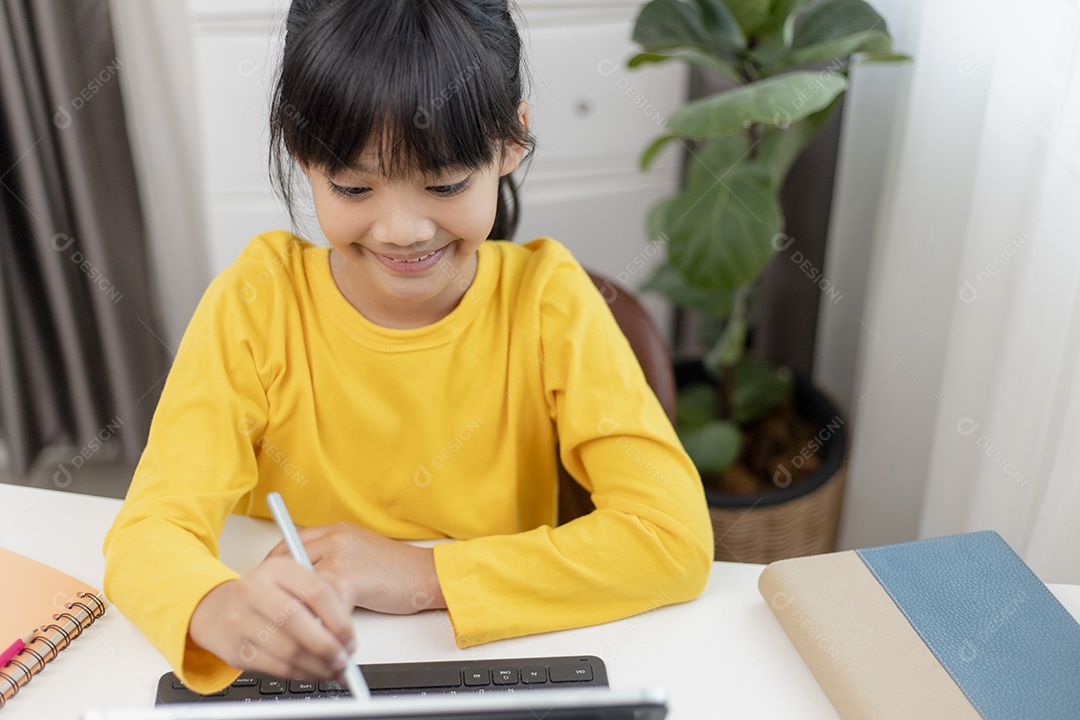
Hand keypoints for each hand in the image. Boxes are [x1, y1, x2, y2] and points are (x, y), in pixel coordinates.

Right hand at [188, 556, 355, 679]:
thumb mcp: (297, 584)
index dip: (339, 620)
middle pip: (298, 620)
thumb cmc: (269, 597)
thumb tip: (348, 635)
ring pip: (287, 649)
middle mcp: (255, 589)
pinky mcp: (236, 648)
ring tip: (333, 669)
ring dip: (317, 665)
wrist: (220, 610)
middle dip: (327, 646)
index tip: (350, 638)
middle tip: (344, 659)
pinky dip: (301, 674)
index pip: (316, 591)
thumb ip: (328, 599)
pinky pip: (276, 667)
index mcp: (278, 568)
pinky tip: (313, 672)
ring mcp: (241, 619)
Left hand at [265, 523, 446, 614]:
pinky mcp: (348, 578)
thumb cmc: (397, 570)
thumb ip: (333, 558)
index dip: (274, 564)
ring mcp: (340, 557)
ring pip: (299, 585)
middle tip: (272, 609)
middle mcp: (334, 539)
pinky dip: (316, 621)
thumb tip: (303, 581)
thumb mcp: (359, 552)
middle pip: (287, 562)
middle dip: (275, 589)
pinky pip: (319, 603)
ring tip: (291, 627)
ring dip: (293, 608)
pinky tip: (318, 633)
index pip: (290, 542)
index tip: (266, 581)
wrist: (427, 575)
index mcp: (335, 530)